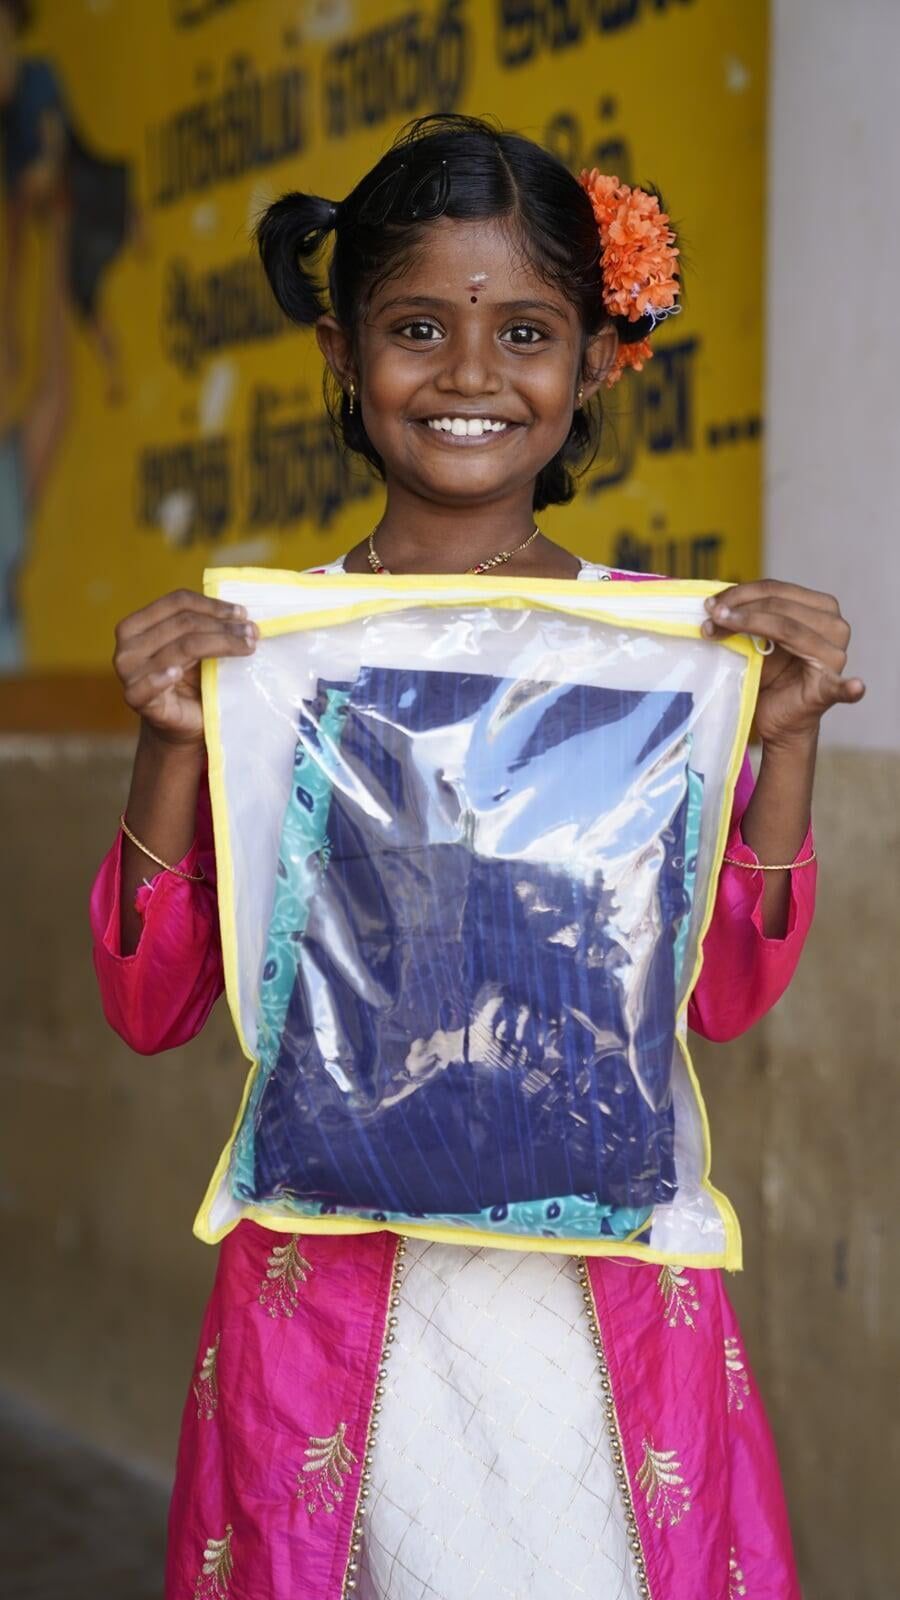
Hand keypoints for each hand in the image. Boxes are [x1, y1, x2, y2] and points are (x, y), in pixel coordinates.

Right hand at [113, 589, 257, 745]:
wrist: (183, 724)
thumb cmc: (191, 682)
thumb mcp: (198, 649)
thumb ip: (207, 628)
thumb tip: (244, 615)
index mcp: (137, 625)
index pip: (177, 602)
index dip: (212, 605)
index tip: (242, 613)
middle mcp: (127, 645)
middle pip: (184, 623)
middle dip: (223, 627)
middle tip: (253, 632)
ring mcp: (128, 673)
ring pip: (182, 647)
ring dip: (220, 644)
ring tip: (247, 647)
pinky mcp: (135, 699)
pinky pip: (148, 685)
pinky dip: (161, 677)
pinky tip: (177, 674)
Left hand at [702, 579, 864, 747]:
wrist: (777, 719)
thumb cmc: (769, 676)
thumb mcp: (757, 641)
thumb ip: (746, 618)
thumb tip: (711, 602)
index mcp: (821, 608)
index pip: (776, 590)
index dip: (740, 592)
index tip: (709, 604)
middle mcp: (834, 627)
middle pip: (779, 606)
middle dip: (739, 609)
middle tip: (708, 617)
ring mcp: (835, 657)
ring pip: (788, 628)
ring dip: (748, 625)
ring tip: (715, 630)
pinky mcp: (829, 688)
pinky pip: (839, 686)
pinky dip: (848, 688)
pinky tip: (854, 686)